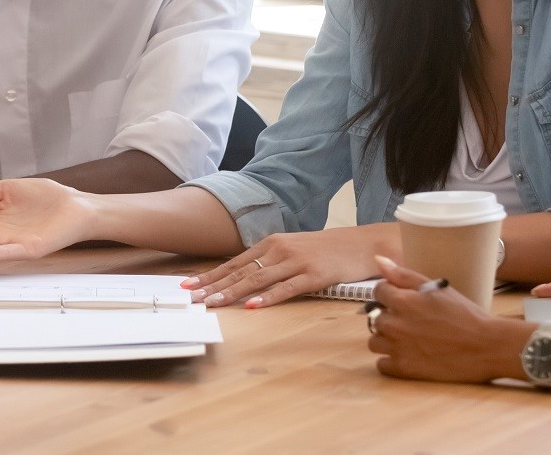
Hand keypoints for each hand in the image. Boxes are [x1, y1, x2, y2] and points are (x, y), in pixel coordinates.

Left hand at [182, 224, 390, 308]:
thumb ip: (270, 261)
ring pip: (257, 280)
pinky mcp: (313, 275)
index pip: (234, 262)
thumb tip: (244, 278)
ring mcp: (296, 262)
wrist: (362, 244)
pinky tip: (252, 306)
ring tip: (213, 304)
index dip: (210, 275)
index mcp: (271, 244)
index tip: (189, 285)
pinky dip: (267, 298)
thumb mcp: (293, 249)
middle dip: (213, 286)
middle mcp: (279, 250)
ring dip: (232, 293)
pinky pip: (286, 288)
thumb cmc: (326, 250)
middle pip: (240, 271)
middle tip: (191, 298)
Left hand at [370, 256, 528, 383]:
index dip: (390, 294)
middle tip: (411, 322)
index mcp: (403, 301)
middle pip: (374, 317)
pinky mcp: (405, 369)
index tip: (403, 300)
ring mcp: (398, 348)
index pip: (378, 291)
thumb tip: (378, 260)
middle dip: (389, 317)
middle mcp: (395, 324)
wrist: (488, 346)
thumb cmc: (465, 314)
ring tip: (407, 340)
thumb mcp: (437, 289)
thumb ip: (404, 275)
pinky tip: (409, 356)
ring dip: (386, 339)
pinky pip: (382, 364)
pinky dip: (391, 361)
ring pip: (374, 341)